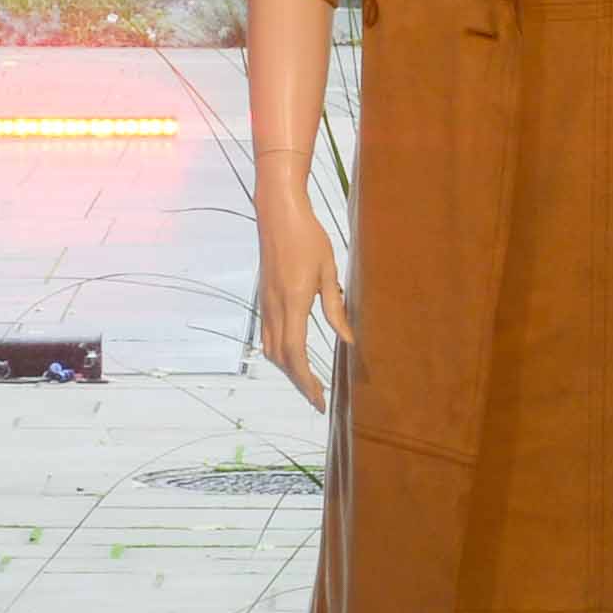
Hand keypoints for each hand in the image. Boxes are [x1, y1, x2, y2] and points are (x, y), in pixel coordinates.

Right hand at [250, 181, 333, 408]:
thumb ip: (335, 308)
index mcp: (294, 303)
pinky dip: (280, 353)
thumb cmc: (308, 237)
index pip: (296, 354)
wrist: (278, 213)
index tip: (320, 399)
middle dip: (299, 382)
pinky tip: (293, 355)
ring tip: (307, 380)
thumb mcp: (328, 271)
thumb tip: (347, 340)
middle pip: (282, 358)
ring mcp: (266, 303)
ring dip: (288, 369)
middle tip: (318, 398)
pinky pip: (268, 335)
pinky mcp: (264, 298)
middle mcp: (275, 307)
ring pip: (271, 349)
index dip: (307, 381)